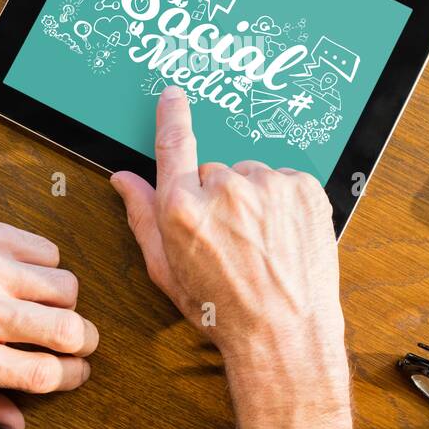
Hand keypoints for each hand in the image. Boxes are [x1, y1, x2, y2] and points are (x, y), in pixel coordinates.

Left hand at [0, 208, 98, 428]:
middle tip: (78, 340)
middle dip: (85, 341)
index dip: (72, 377)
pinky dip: (46, 265)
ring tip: (47, 305)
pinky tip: (26, 274)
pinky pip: (48, 251)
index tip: (76, 372)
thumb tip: (16, 423)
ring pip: (66, 287)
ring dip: (64, 301)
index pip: (44, 374)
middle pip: (68, 330)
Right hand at [109, 86, 345, 370]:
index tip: (173, 94)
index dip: (172, 116)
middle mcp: (225, 189)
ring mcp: (268, 186)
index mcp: (183, 209)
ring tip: (261, 245)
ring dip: (253, 201)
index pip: (173, 144)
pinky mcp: (304, 188)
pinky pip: (283, 182)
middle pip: (213, 172)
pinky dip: (282, 204)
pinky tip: (282, 238)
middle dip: (217, 197)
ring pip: (251, 177)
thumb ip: (142, 218)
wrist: (285, 334)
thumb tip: (125, 180)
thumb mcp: (167, 271)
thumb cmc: (223, 310)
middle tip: (230, 240)